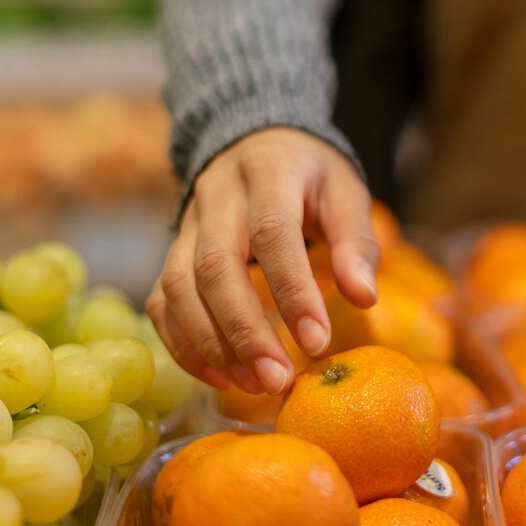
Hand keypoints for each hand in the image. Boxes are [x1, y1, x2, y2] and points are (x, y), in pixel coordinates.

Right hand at [146, 128, 379, 394]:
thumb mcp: (346, 191)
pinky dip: (184, 344)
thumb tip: (364, 297)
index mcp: (268, 170)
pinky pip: (161, 302)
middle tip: (278, 380)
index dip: (292, 291)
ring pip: (178, 286)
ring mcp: (185, 223)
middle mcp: (216, 194)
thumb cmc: (310, 175)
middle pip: (215, 266)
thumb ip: (356, 241)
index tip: (317, 342)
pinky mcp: (171, 251)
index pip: (272, 233)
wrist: (256, 141)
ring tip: (253, 384)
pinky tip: (221, 376)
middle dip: (245, 331)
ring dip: (211, 344)